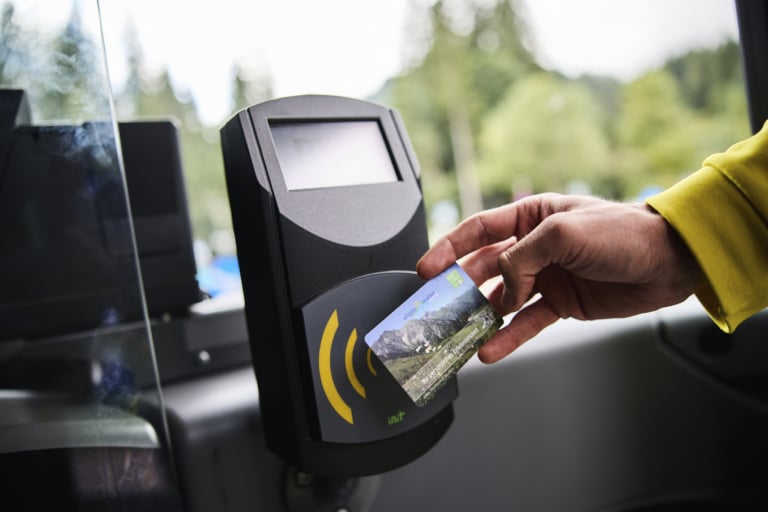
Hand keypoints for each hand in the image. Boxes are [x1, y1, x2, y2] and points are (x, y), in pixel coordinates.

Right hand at [416, 193, 702, 362]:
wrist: (667, 262)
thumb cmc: (622, 232)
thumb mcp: (562, 233)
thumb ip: (521, 260)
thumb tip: (502, 292)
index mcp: (531, 217)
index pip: (478, 231)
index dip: (448, 249)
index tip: (426, 269)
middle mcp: (533, 246)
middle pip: (483, 268)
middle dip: (458, 287)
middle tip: (435, 307)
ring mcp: (545, 276)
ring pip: (500, 299)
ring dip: (479, 317)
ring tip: (458, 334)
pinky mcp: (560, 303)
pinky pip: (525, 323)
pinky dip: (507, 337)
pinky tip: (490, 350)